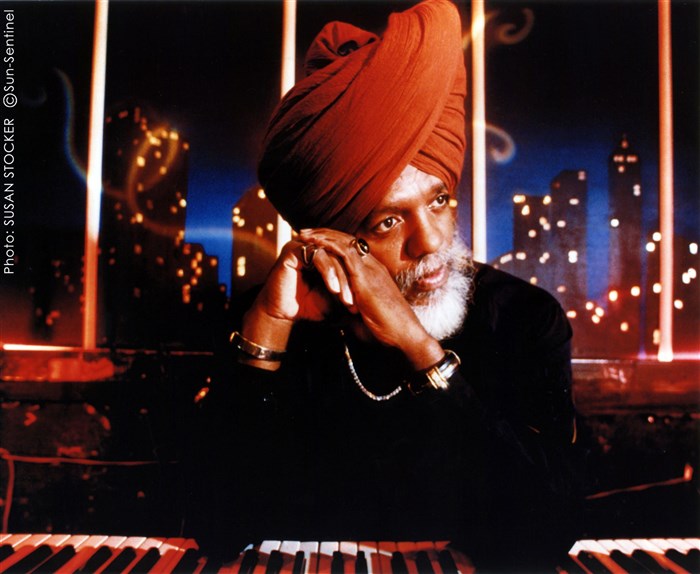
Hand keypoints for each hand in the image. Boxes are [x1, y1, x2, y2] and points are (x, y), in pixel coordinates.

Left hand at [297, 228, 443, 369]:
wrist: (404, 336)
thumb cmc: (387, 330)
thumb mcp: (366, 314)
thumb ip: (354, 307)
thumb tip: (340, 314)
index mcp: (374, 273)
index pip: (353, 250)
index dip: (334, 243)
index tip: (316, 241)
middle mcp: (373, 266)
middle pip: (348, 241)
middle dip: (325, 234)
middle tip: (306, 231)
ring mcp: (371, 269)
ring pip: (345, 242)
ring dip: (322, 236)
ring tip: (304, 234)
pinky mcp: (365, 277)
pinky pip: (345, 253)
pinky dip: (328, 245)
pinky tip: (314, 242)